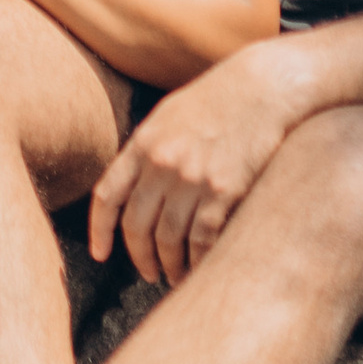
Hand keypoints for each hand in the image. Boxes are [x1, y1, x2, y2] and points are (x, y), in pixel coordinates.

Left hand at [86, 41, 310, 285]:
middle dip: (140, 256)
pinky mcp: (225, 191)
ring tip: (173, 275)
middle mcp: (162, 162)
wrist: (263, 87)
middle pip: (137, 225)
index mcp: (143, 143)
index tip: (100, 254)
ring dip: (169, 265)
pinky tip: (199, 268)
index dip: (99, 230)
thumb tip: (130, 186)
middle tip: (147, 272)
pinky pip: (203, 239)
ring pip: (169, 238)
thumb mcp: (168, 116)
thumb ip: (147, 150)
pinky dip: (198, 260)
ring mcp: (193, 178)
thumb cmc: (216, 101)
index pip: (108, 195)